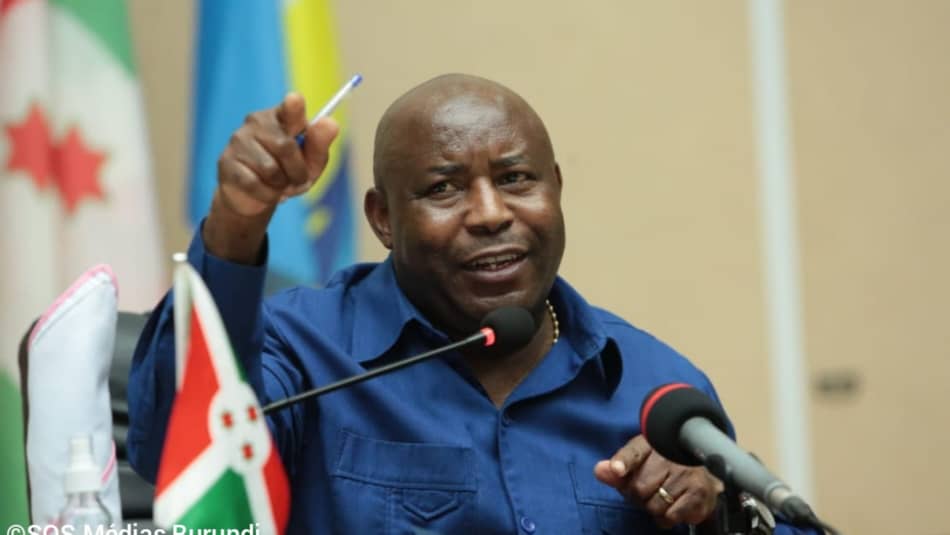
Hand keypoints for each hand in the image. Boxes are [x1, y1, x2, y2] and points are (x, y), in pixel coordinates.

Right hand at [216, 92, 338, 216]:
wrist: (257, 197)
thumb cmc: (288, 172)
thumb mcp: (310, 162)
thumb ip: (320, 144)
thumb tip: (331, 123)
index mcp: (282, 116)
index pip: (289, 108)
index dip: (293, 107)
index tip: (295, 100)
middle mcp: (257, 122)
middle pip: (286, 147)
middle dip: (298, 171)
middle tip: (297, 179)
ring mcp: (239, 140)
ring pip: (271, 169)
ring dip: (282, 185)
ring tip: (278, 185)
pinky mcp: (226, 162)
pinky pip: (255, 184)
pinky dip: (267, 195)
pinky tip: (264, 191)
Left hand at [594, 435, 722, 528]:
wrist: (704, 474)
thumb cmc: (665, 468)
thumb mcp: (640, 461)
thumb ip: (618, 467)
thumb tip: (600, 470)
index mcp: (650, 443)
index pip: (633, 452)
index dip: (623, 461)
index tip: (617, 469)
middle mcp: (670, 456)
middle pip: (638, 488)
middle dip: (638, 496)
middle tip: (648, 491)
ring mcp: (686, 474)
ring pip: (654, 505)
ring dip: (654, 508)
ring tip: (663, 497)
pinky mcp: (698, 493)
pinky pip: (670, 516)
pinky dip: (667, 518)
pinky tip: (674, 506)